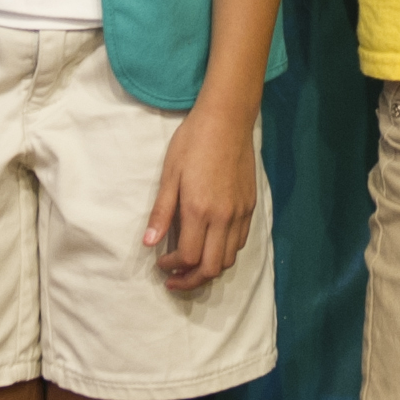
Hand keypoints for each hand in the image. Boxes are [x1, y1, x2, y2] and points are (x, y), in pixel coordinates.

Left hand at [146, 99, 263, 288]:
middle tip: (175, 280)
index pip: (188, 257)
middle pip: (211, 267)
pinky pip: (240, 242)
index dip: (172, 268)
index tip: (160, 264)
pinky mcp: (250, 206)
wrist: (227, 119)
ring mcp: (240, 213)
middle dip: (191, 281)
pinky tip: (210, 246)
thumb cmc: (193, 142)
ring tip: (192, 267)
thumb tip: (149, 243)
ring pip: (228, 259)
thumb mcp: (170, 174)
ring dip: (209, 270)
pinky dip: (224, 253)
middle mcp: (224, 217)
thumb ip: (162, 212)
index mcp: (199, 210)